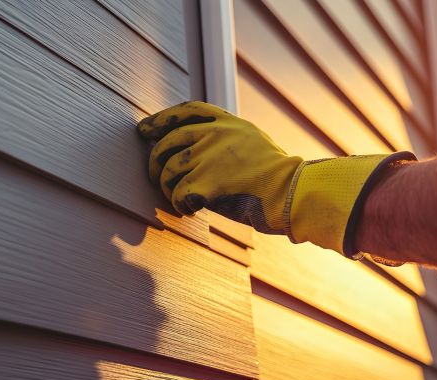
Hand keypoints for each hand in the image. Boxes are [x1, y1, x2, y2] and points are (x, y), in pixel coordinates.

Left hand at [137, 101, 300, 234]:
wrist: (292, 193)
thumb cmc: (277, 177)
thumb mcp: (254, 142)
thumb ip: (226, 140)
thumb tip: (194, 149)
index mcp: (228, 123)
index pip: (186, 111)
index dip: (161, 119)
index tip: (144, 129)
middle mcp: (215, 136)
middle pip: (167, 142)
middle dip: (155, 161)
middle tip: (155, 176)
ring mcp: (209, 158)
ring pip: (169, 171)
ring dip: (167, 188)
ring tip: (178, 199)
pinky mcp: (207, 184)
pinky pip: (178, 194)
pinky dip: (179, 205)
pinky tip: (190, 210)